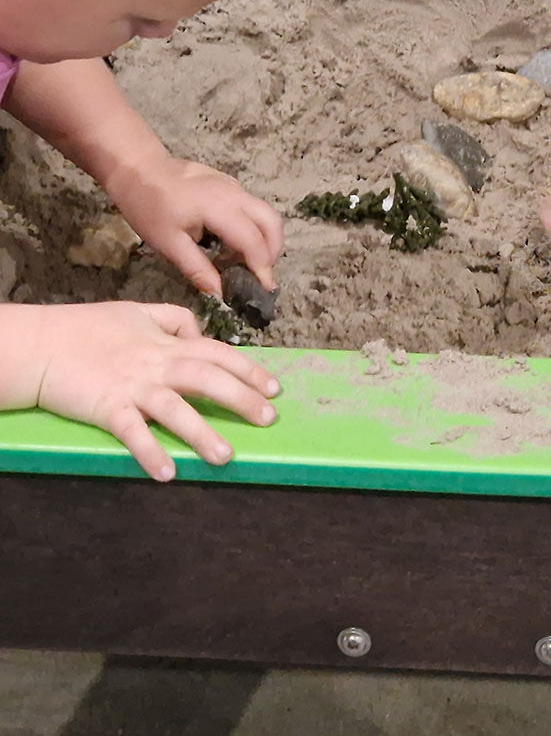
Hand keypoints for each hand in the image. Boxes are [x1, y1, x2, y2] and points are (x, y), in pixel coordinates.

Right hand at [29, 302, 280, 480]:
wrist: (40, 344)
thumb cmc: (88, 329)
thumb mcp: (138, 312)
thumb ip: (173, 320)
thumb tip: (201, 332)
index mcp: (167, 343)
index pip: (218, 353)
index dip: (249, 369)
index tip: (274, 388)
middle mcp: (157, 364)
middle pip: (208, 378)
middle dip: (241, 398)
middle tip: (268, 419)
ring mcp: (133, 387)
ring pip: (175, 408)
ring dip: (201, 432)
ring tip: (225, 456)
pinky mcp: (107, 408)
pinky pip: (133, 432)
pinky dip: (150, 451)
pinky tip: (168, 473)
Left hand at [105, 152, 282, 296]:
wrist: (138, 168)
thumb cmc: (148, 206)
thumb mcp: (168, 243)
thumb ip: (198, 268)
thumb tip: (219, 293)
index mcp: (218, 208)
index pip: (252, 240)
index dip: (262, 266)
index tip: (264, 288)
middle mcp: (235, 194)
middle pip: (271, 222)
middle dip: (273, 252)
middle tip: (261, 274)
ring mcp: (235, 186)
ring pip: (266, 213)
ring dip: (266, 239)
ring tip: (248, 261)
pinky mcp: (231, 185)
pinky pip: (254, 208)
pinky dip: (255, 228)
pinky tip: (235, 242)